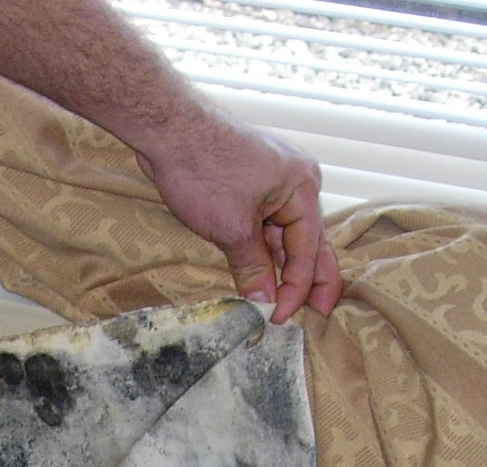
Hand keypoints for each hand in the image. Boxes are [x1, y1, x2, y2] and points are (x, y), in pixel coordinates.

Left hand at [134, 106, 343, 322]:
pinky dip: (263, 254)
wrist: (168, 129)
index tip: (281, 317)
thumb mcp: (232, 228)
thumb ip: (253, 267)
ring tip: (285, 304)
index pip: (308, 250)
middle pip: (307, 242)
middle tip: (318, 315)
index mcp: (303, 188)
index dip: (296, 289)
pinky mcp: (250, 189)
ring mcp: (273, 185)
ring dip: (282, 270)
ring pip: (284, 237)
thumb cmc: (204, 167)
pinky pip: (264, 229)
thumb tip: (264, 301)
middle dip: (308, 280)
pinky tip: (263, 278)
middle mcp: (295, 185)